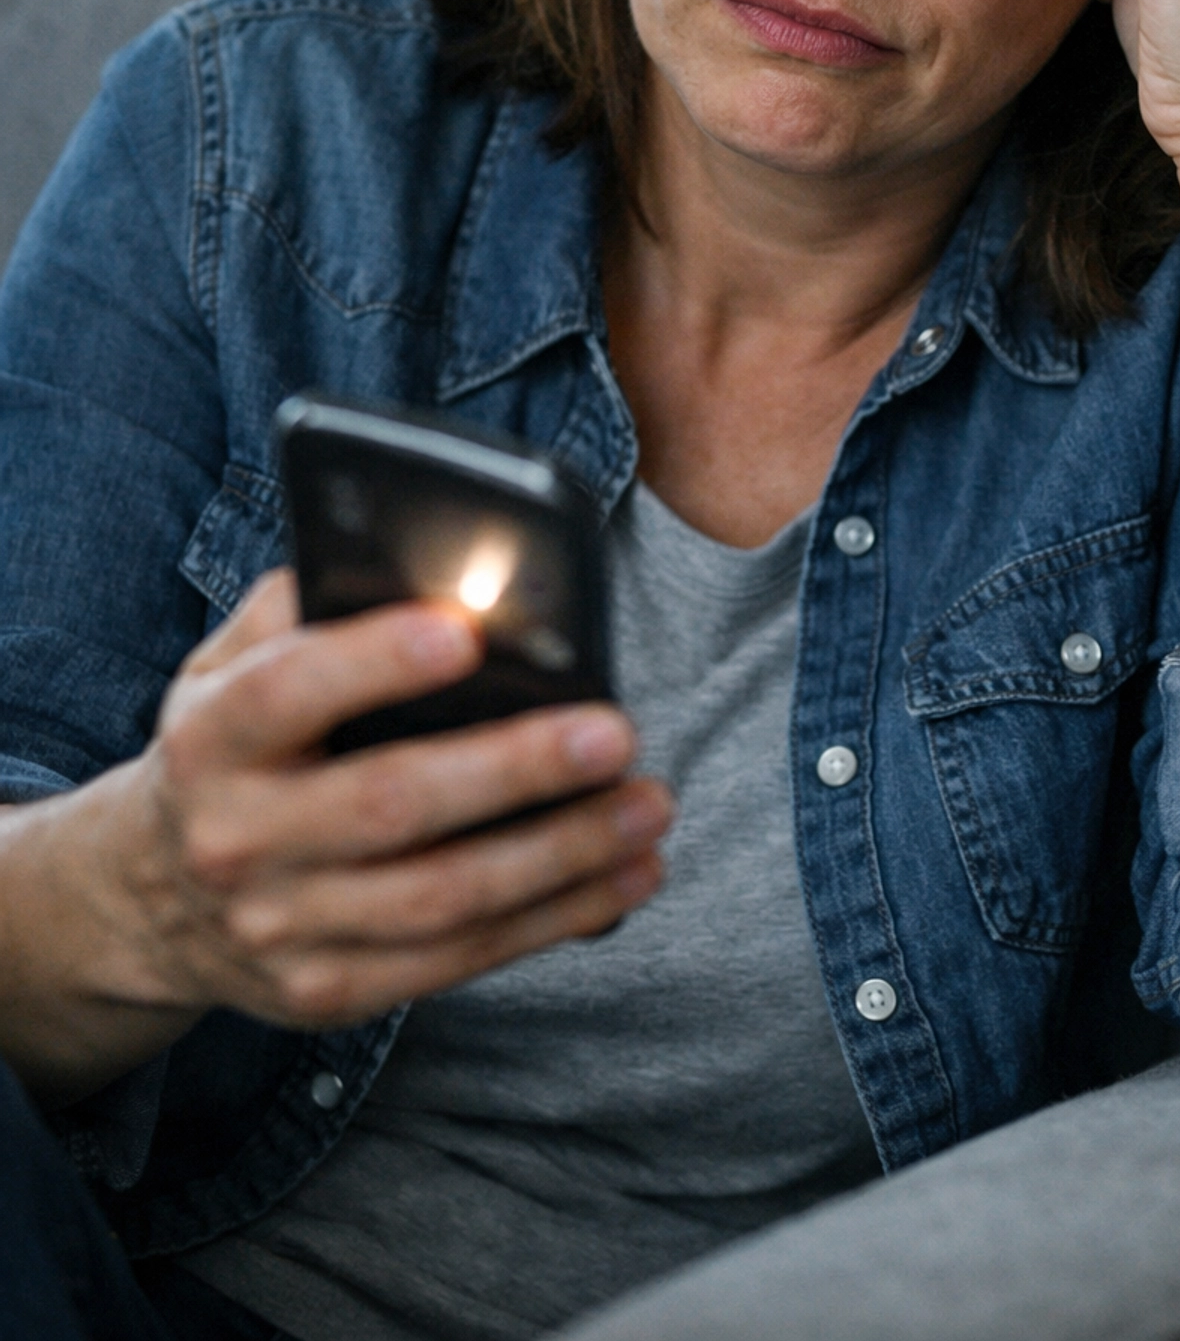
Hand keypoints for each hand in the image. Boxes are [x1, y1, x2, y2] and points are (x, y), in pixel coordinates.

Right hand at [102, 570, 669, 1031]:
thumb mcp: (229, 663)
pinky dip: (555, 918)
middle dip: (513, 770)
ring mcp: (281, 928)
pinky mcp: (330, 990)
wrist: (154, 895)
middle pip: (388, 805)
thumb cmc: (234, 745)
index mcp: (212, 737)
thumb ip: (308, 607)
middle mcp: (235, 839)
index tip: (468, 633)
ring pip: (441, 899)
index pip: (287, 692)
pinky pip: (459, 960)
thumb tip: (431, 567)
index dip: (374, 662)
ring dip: (562, 855)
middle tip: (613, 732)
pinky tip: (626, 876)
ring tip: (648, 806)